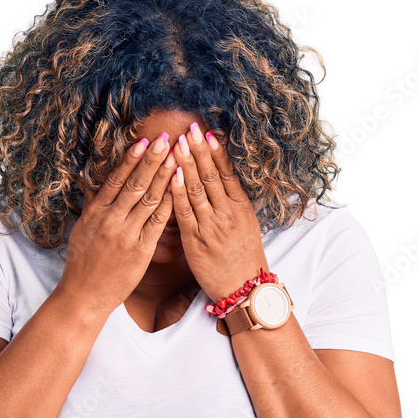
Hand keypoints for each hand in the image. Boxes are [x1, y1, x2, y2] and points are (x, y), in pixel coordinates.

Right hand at [58, 132, 174, 315]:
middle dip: (152, 160)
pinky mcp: (140, 251)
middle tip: (167, 138)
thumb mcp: (81, 230)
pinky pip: (158, 223)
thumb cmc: (82, 263)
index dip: (131, 159)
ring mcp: (127, 236)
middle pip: (136, 184)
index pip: (116, 179)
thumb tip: (91, 184)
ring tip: (177, 157)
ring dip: (164, 176)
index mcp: (95, 213)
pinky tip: (179, 189)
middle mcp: (111, 220)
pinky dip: (169, 204)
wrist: (84, 296)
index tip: (144, 141)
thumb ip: (91, 206)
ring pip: (149, 200)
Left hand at [168, 123, 269, 304]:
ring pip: (198, 189)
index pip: (227, 173)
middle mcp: (227, 213)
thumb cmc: (242, 258)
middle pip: (212, 175)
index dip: (216, 151)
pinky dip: (178, 192)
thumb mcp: (246, 226)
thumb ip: (232, 203)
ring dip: (186, 164)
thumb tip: (222, 181)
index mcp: (241, 207)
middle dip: (199, 150)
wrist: (243, 289)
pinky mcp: (196, 240)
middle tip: (189, 128)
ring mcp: (212, 226)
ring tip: (177, 143)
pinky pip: (185, 212)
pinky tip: (172, 176)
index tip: (206, 132)